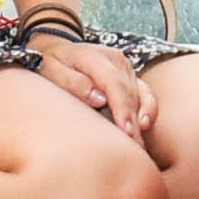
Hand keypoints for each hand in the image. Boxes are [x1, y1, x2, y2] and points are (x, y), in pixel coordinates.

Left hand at [29, 34, 156, 134]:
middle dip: (132, 121)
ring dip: (141, 119)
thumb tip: (98, 99)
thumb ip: (73, 82)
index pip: (114, 83)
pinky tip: (145, 126)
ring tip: (140, 144)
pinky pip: (145, 93)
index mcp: (95, 57)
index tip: (125, 130)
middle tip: (134, 148)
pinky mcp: (130, 77)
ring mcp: (126, 68)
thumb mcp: (51, 69)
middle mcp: (116, 60)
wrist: (57, 50)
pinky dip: (148, 109)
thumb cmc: (51, 63)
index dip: (122, 107)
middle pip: (129, 92)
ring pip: (140, 94)